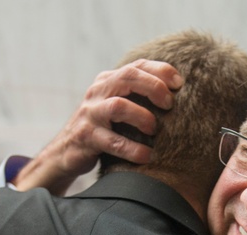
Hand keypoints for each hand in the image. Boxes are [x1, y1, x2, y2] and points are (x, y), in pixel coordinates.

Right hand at [13, 59, 182, 194]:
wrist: (65, 152)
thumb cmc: (103, 130)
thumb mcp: (117, 108)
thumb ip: (138, 97)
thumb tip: (178, 94)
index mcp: (108, 81)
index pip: (136, 66)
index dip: (161, 71)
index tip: (180, 84)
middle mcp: (97, 92)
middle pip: (127, 77)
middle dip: (154, 87)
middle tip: (170, 104)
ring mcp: (90, 114)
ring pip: (118, 106)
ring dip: (142, 116)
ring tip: (154, 130)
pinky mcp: (85, 137)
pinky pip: (112, 141)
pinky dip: (132, 148)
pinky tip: (146, 155)